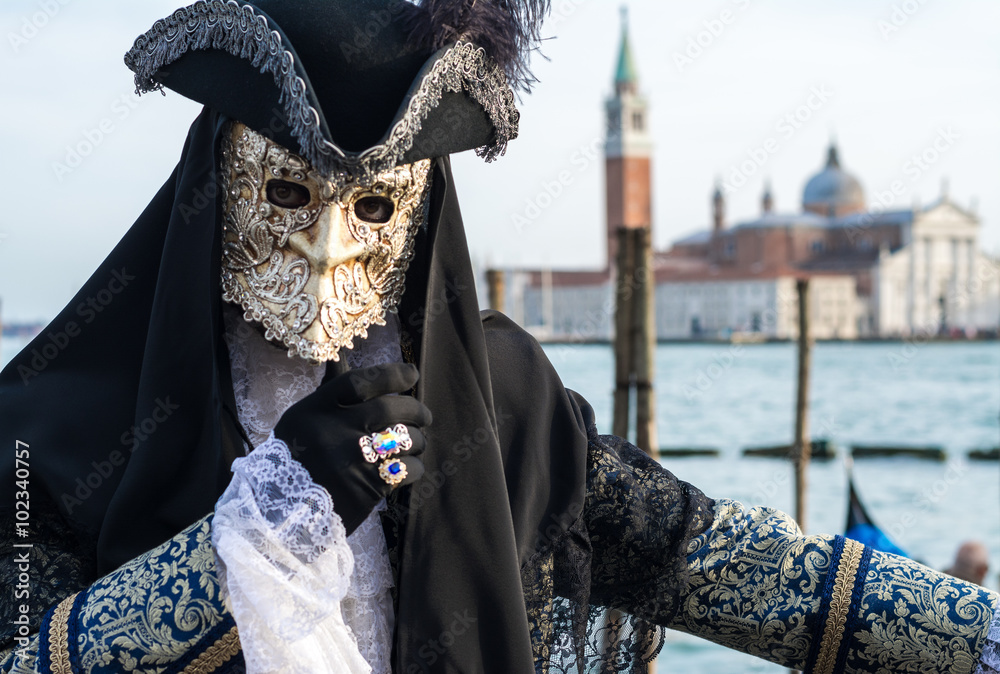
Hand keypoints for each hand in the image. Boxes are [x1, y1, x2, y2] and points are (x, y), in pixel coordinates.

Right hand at [273, 362, 430, 534]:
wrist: (280, 514)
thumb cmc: (297, 458)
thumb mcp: (302, 419)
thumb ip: (329, 392)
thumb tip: (342, 357)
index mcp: (316, 410)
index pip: (361, 381)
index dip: (392, 374)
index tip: (411, 374)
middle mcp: (334, 432)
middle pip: (390, 408)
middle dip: (416, 409)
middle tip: (424, 416)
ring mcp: (351, 460)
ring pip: (403, 439)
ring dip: (418, 439)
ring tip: (417, 443)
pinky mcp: (366, 488)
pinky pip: (406, 469)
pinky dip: (414, 465)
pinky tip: (408, 466)